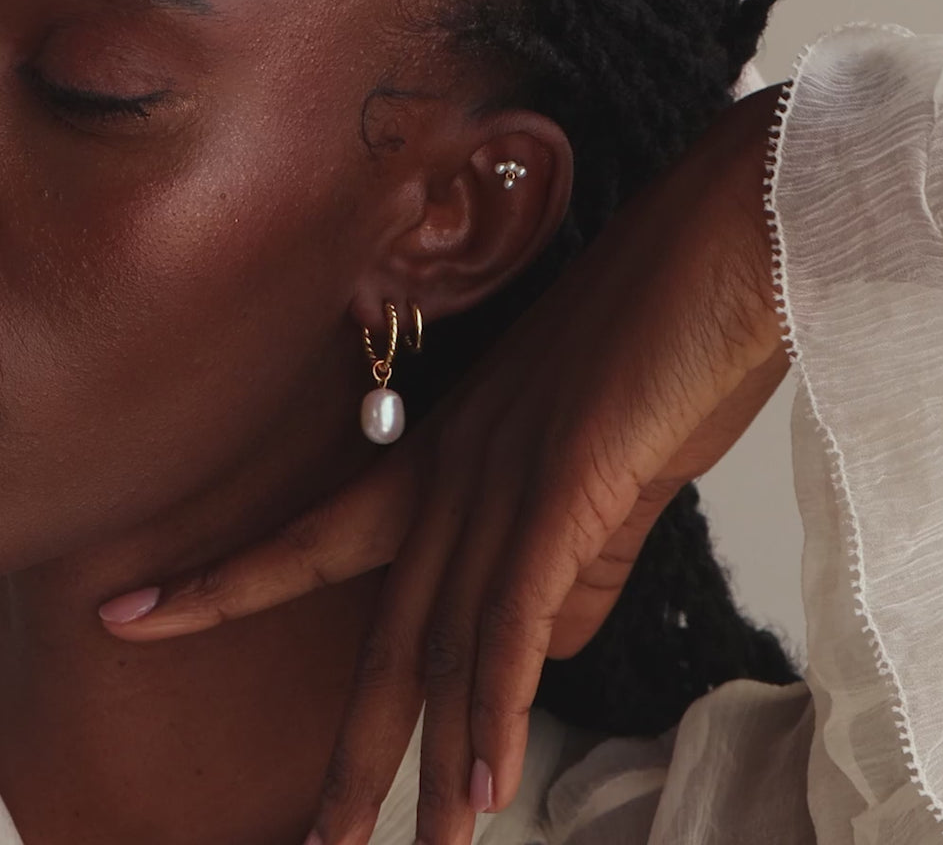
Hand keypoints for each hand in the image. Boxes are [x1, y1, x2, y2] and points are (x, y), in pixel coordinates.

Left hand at [101, 83, 791, 844]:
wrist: (722, 238)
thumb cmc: (671, 333)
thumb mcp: (609, 458)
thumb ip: (572, 552)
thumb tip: (548, 644)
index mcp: (454, 448)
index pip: (320, 534)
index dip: (228, 581)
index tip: (140, 612)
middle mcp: (458, 465)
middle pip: (383, 628)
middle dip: (348, 746)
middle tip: (314, 838)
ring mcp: (504, 472)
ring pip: (445, 639)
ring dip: (433, 760)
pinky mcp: (566, 481)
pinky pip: (512, 615)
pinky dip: (495, 704)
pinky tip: (482, 785)